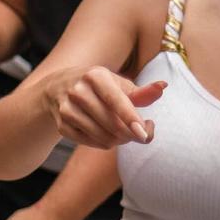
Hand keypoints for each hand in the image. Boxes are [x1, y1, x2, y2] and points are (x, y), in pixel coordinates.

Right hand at [41, 63, 165, 148]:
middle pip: (113, 125)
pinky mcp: (62, 126)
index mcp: (95, 76)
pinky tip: (105, 132)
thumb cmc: (97, 86)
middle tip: (141, 132)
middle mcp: (78, 91)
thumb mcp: (116, 83)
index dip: (131, 119)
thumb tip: (163, 86)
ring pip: (104, 137)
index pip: (116, 101)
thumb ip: (141, 91)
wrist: (56, 88)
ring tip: (122, 131)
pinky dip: (104, 142)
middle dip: (132, 134)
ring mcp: (67, 109)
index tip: (144, 135)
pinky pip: (93, 143)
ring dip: (120, 140)